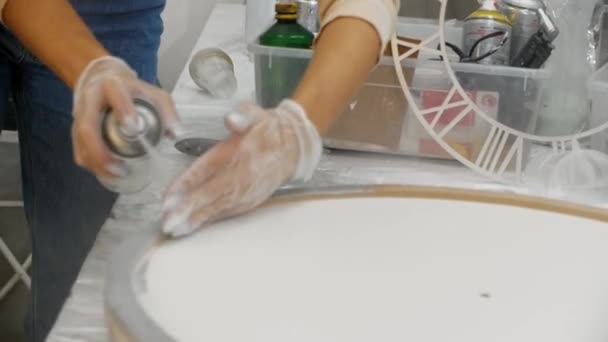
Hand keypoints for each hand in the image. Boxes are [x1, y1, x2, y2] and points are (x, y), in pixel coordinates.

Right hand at [71, 56, 179, 177]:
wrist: (102, 78)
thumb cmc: (130, 89)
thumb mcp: (152, 93)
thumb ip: (167, 110)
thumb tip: (175, 133)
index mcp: (112, 86)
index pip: (116, 95)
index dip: (124, 110)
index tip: (133, 129)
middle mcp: (91, 99)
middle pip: (87, 127)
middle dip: (100, 151)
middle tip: (119, 168)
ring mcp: (80, 114)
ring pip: (80, 141)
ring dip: (95, 161)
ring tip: (115, 174)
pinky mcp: (75, 127)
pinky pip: (78, 147)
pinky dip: (90, 162)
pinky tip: (104, 172)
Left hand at [161, 100, 322, 236]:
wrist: (294, 150)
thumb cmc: (270, 133)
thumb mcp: (256, 115)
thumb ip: (243, 115)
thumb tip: (232, 119)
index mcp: (239, 154)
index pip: (206, 170)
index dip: (186, 184)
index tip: (169, 197)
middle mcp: (241, 176)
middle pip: (210, 195)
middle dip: (187, 210)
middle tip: (167, 222)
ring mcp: (245, 192)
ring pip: (216, 208)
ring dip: (195, 220)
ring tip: (175, 229)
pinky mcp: (248, 202)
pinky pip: (225, 213)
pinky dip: (207, 221)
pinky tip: (192, 227)